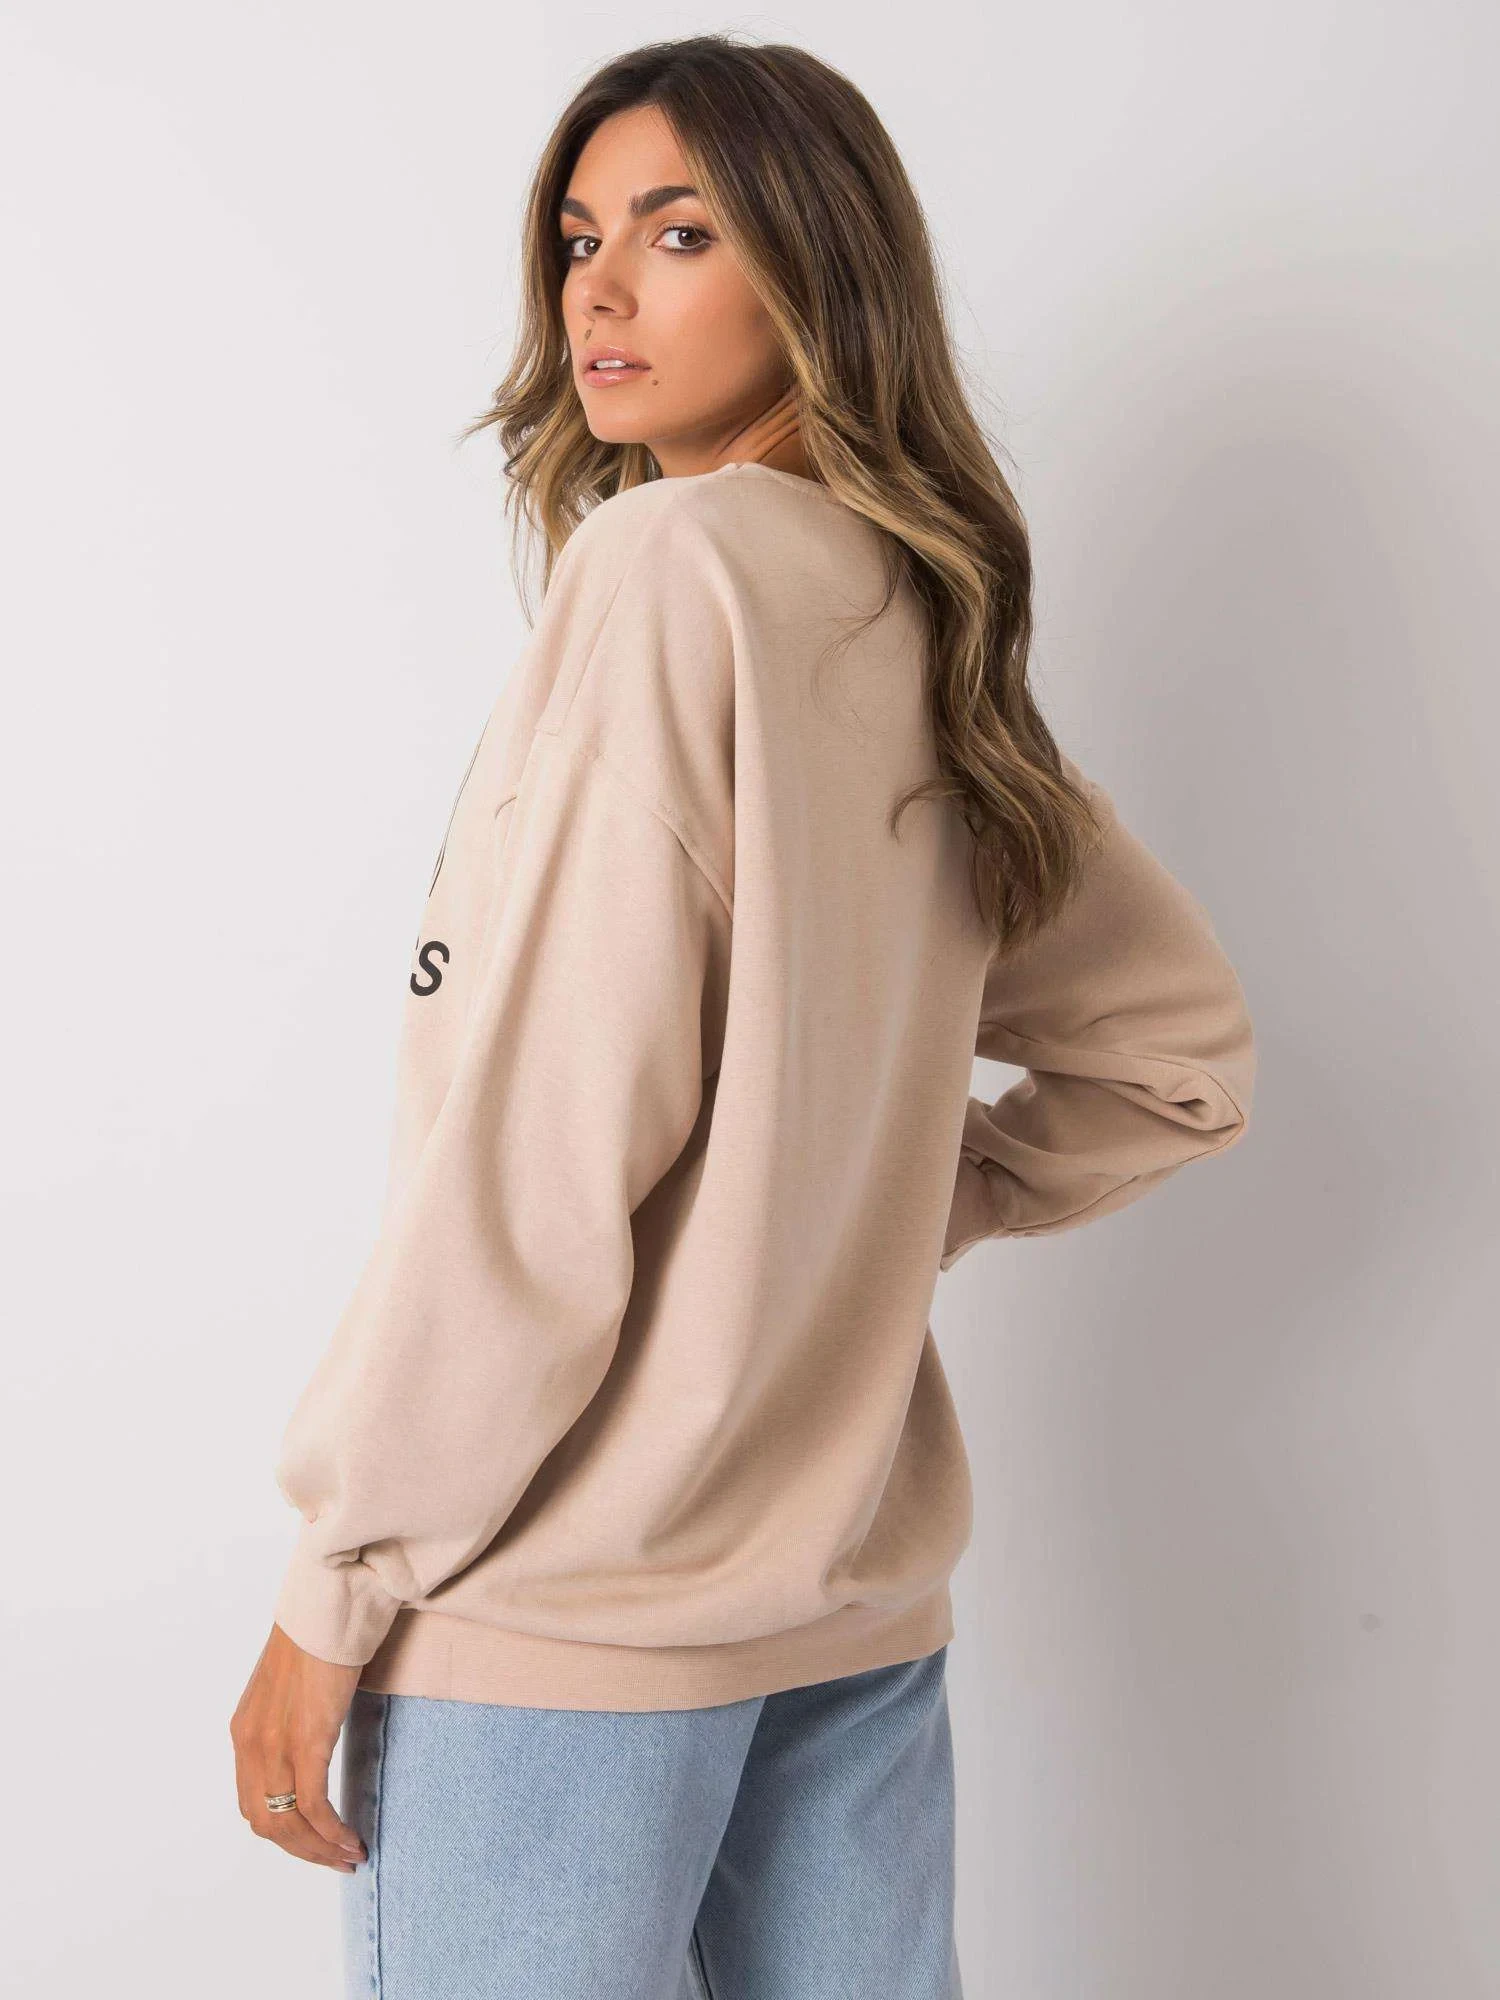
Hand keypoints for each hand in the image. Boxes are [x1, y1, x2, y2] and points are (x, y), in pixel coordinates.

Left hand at [230, 1623, 367, 1871]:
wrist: (329, 1604)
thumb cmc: (319, 1635)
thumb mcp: (289, 1688)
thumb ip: (289, 1720)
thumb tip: (311, 1744)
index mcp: (244, 1731)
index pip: (252, 1802)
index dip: (282, 1833)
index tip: (312, 1842)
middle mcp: (251, 1744)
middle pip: (266, 1822)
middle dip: (301, 1851)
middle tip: (334, 1860)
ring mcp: (276, 1744)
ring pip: (287, 1823)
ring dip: (318, 1849)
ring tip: (348, 1857)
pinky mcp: (307, 1739)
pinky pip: (314, 1805)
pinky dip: (331, 1832)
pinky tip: (351, 1839)